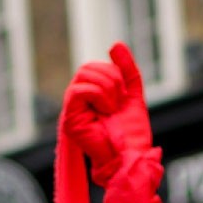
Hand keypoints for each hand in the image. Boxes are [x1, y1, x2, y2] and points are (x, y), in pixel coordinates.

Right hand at [63, 43, 152, 182]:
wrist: (130, 158)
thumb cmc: (132, 134)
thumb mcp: (132, 95)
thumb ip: (126, 71)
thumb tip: (115, 44)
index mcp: (90, 95)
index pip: (94, 66)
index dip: (113, 73)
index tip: (123, 96)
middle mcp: (78, 101)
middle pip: (87, 67)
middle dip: (111, 78)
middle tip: (119, 101)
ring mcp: (72, 109)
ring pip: (83, 74)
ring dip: (107, 88)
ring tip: (113, 108)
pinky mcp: (69, 118)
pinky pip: (79, 90)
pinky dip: (98, 95)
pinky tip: (106, 111)